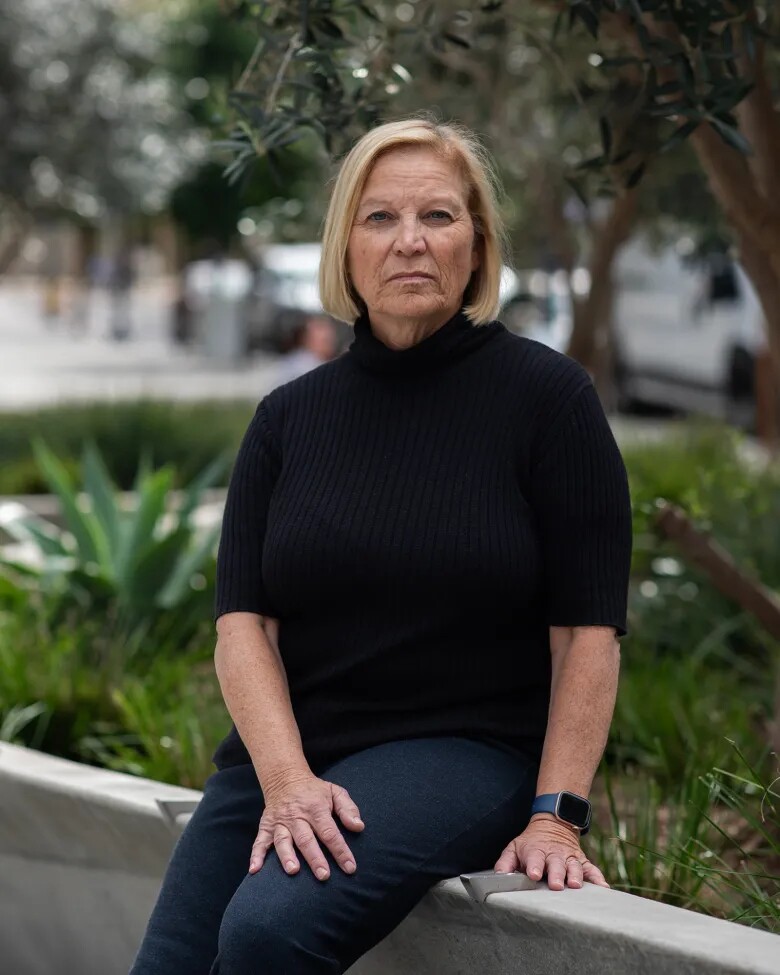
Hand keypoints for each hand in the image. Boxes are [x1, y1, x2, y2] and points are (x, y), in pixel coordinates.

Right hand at [249, 772, 364, 881]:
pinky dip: (256, 855)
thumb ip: (348, 809)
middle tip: (324, 876)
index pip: (330, 832)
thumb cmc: (315, 791)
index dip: (340, 851)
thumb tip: (359, 827)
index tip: (350, 868)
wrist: (285, 778)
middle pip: (306, 839)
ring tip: (293, 871)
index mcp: (316, 808)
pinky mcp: (266, 826)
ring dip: (287, 856)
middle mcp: (297, 816)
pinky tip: (254, 870)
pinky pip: (259, 841)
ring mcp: (280, 821)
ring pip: (283, 840)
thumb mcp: (335, 792)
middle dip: (315, 858)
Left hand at [493, 814, 608, 890]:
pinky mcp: (581, 861)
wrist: (553, 823)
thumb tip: (499, 876)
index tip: (534, 875)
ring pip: (574, 867)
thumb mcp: (514, 847)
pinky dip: (598, 878)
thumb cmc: (530, 843)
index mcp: (536, 851)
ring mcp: (569, 858)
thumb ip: (506, 862)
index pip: (535, 858)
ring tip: (575, 885)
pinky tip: (603, 888)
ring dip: (575, 876)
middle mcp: (554, 854)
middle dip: (557, 874)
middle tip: (556, 885)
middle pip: (556, 864)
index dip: (534, 866)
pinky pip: (591, 870)